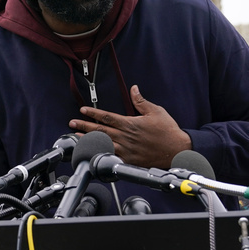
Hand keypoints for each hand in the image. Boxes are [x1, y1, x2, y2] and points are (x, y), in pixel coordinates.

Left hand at [69, 85, 191, 167]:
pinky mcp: (129, 160)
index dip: (93, 113)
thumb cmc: (168, 131)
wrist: (177, 150)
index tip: (83, 110)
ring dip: (88, 141)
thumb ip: (141, 101)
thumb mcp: (156, 111)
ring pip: (102, 144)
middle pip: (100, 130)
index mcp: (130, 124)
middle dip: (84, 126)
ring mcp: (126, 150)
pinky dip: (100, 154)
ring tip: (75, 138)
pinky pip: (111, 157)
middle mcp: (126, 137)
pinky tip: (92, 153)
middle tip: (72, 123)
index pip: (107, 117)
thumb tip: (133, 89)